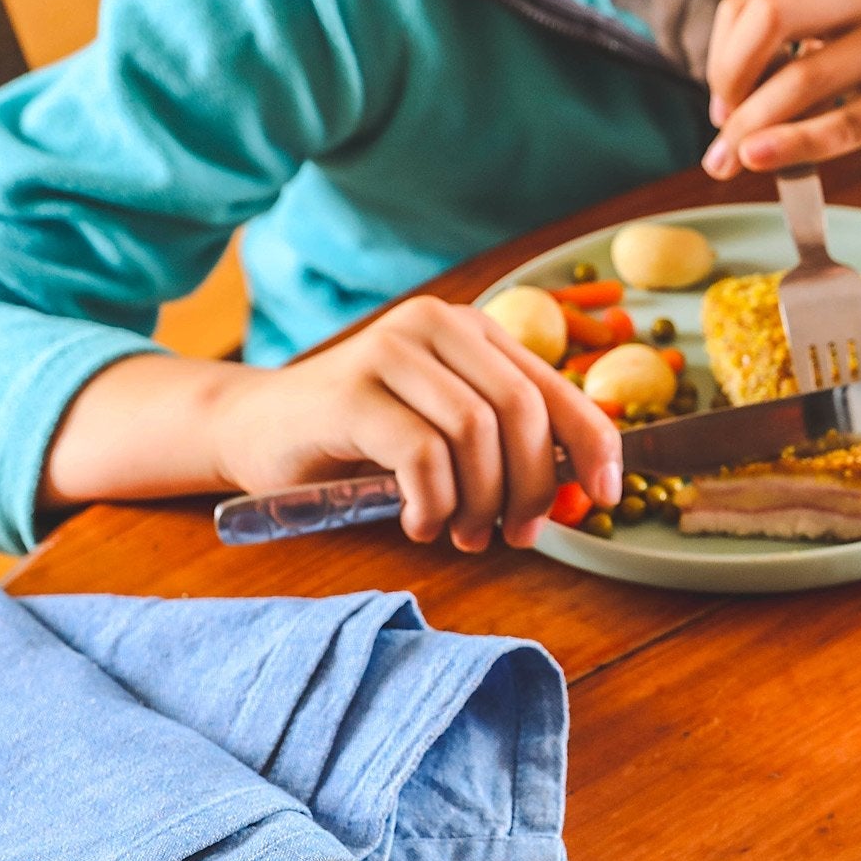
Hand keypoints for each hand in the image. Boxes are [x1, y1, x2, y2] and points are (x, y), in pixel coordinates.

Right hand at [210, 296, 620, 550]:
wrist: (253, 429)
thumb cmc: (361, 441)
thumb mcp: (447, 433)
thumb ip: (506, 443)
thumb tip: (581, 489)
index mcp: (473, 332)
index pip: (557, 389)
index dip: (593, 445)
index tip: (607, 496)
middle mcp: (436, 325)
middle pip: (522, 412)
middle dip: (533, 486)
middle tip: (516, 535)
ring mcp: (390, 350)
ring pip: (476, 433)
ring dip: (480, 501)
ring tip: (461, 533)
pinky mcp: (349, 390)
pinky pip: (422, 454)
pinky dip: (434, 502)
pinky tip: (422, 523)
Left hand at [702, 0, 860, 176]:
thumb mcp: (860, 40)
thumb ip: (805, 56)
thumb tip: (729, 109)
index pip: (753, 3)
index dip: (721, 56)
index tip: (721, 104)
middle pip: (768, 20)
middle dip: (728, 80)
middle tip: (721, 129)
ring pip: (803, 79)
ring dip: (753, 125)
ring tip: (730, 160)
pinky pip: (845, 122)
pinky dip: (796, 143)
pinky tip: (764, 159)